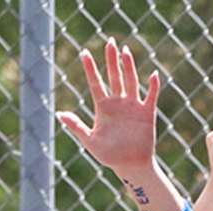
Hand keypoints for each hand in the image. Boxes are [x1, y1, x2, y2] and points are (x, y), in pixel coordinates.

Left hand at [57, 38, 161, 176]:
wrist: (130, 166)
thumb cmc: (110, 156)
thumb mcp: (90, 141)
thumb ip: (76, 126)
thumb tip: (59, 114)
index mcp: (103, 107)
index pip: (96, 83)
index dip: (90, 68)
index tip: (84, 53)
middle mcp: (118, 103)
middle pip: (114, 76)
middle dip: (111, 59)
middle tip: (109, 42)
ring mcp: (133, 106)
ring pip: (131, 81)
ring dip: (128, 66)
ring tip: (125, 50)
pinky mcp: (146, 113)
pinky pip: (151, 96)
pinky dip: (153, 86)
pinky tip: (153, 74)